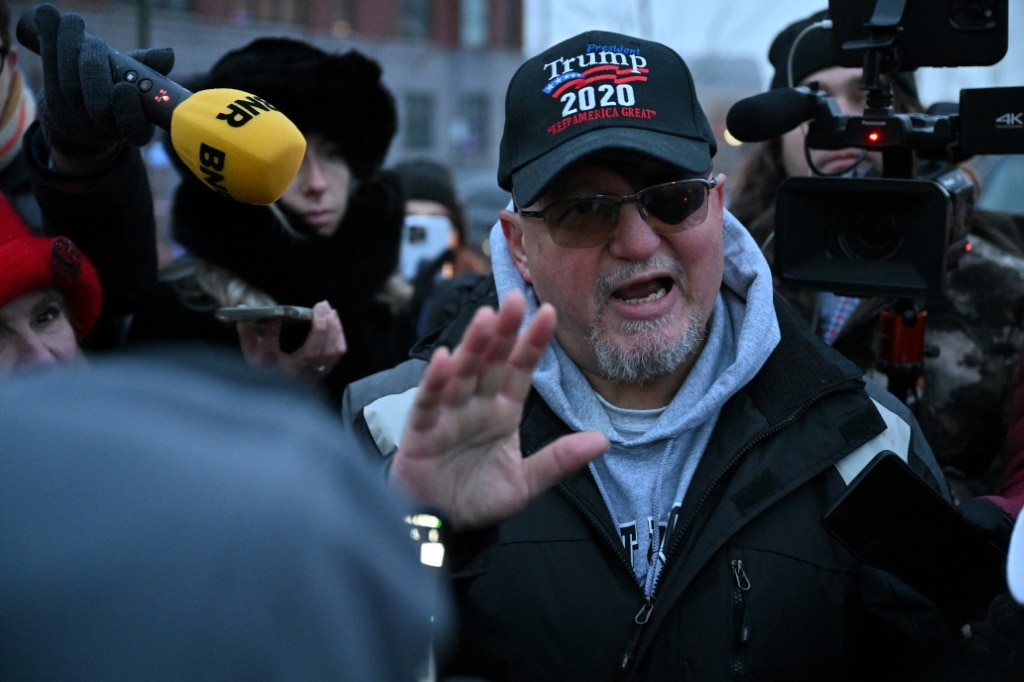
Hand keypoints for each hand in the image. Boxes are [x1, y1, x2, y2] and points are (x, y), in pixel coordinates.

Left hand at [32, 3, 174, 159]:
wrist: (81, 116)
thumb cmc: (119, 95)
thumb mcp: (139, 82)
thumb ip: (149, 68)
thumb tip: (167, 55)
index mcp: (134, 128)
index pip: (134, 130)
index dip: (128, 113)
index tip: (124, 89)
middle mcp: (105, 128)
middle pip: (97, 106)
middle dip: (94, 71)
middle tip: (97, 44)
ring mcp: (75, 118)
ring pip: (70, 86)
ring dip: (68, 49)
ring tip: (72, 21)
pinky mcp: (51, 102)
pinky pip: (49, 72)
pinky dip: (48, 41)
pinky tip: (47, 17)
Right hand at [237, 301, 345, 382]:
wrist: (280, 391)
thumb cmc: (266, 365)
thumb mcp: (251, 351)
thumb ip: (247, 332)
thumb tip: (243, 309)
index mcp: (271, 369)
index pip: (270, 351)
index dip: (271, 332)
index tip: (274, 316)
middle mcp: (292, 374)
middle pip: (310, 353)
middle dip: (319, 328)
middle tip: (320, 305)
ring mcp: (310, 375)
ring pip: (329, 353)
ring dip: (333, 329)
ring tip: (329, 309)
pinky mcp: (322, 372)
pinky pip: (337, 353)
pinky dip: (338, 335)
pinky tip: (334, 320)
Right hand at [391, 289, 609, 529]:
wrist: (439, 526)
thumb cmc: (478, 499)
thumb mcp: (525, 483)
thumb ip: (559, 460)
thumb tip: (605, 440)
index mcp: (502, 411)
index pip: (521, 370)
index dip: (533, 342)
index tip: (550, 313)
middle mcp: (475, 405)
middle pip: (491, 362)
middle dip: (503, 331)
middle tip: (515, 299)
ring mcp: (447, 414)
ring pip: (461, 373)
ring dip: (472, 346)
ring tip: (485, 319)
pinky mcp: (420, 431)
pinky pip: (427, 402)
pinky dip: (434, 381)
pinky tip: (444, 359)